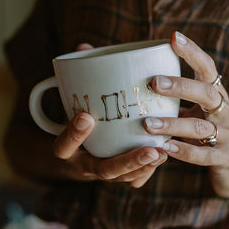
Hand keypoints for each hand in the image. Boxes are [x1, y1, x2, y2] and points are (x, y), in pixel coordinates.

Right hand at [52, 43, 166, 187]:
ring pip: (124, 177)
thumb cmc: (76, 120)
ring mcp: (102, 173)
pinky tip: (165, 152)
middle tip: (149, 149)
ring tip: (163, 151)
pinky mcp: (117, 175)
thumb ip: (77, 80)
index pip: (64, 146)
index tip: (86, 116)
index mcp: (66, 149)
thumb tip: (83, 48)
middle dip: (128, 161)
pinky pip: (133, 179)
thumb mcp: (70, 104)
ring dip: (145, 166)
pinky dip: (148, 169)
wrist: (75, 153)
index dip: (73, 134)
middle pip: (104, 170)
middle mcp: (84, 166)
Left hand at [144, 31, 228, 199]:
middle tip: (153, 82)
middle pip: (206, 92)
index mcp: (216, 95)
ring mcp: (227, 135)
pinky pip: (204, 155)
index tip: (174, 37)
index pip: (207, 68)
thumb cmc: (209, 133)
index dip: (192, 52)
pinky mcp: (225, 158)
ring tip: (147, 124)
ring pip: (199, 126)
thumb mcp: (196, 112)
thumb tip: (135, 80)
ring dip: (172, 124)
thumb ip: (175, 100)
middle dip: (180, 86)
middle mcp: (224, 111)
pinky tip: (165, 148)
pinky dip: (184, 151)